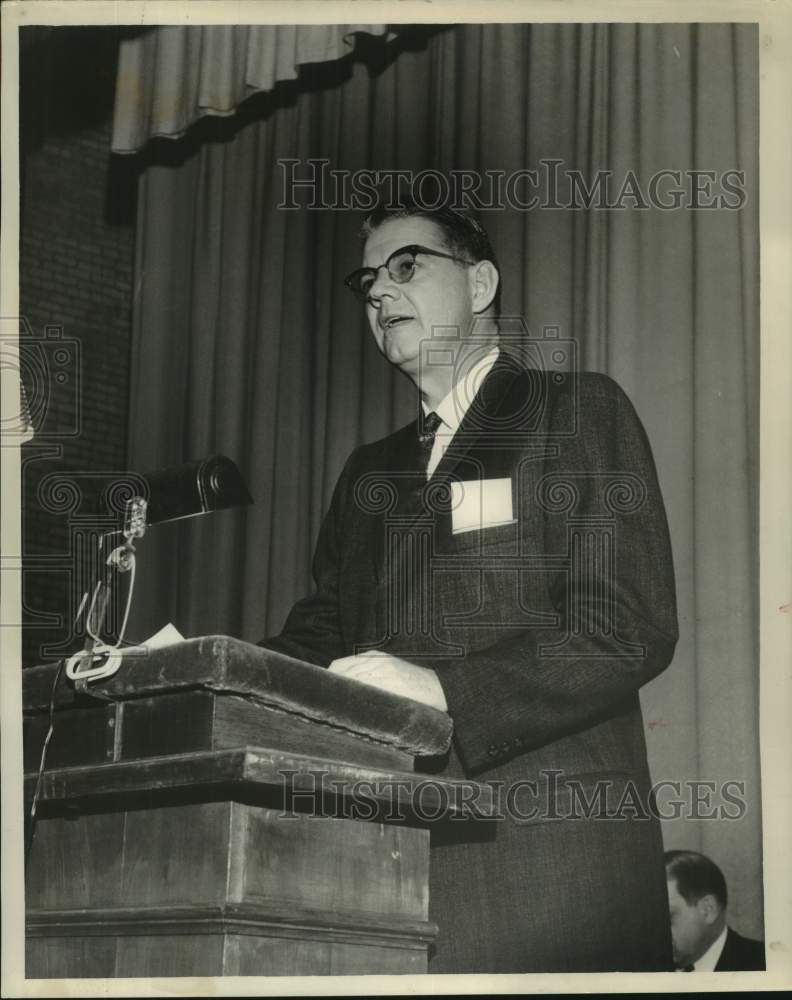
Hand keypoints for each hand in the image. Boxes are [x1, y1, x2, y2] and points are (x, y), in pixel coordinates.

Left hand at [328, 650, 447, 711]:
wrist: (440, 687)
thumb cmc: (413, 684)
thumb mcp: (389, 671)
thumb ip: (369, 675)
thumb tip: (345, 689)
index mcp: (373, 656)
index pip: (339, 665)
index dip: (327, 679)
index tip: (320, 692)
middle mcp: (374, 660)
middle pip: (339, 672)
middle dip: (329, 687)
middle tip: (319, 703)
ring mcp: (381, 670)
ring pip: (349, 680)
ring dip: (338, 694)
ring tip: (329, 709)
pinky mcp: (388, 682)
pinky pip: (364, 689)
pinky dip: (353, 698)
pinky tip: (348, 709)